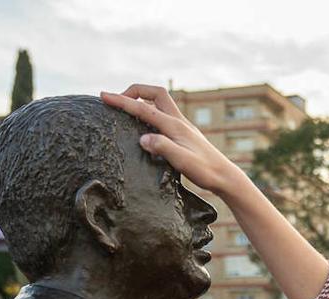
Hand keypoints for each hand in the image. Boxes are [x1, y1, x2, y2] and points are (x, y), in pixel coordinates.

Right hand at [101, 85, 247, 196]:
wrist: (225, 177)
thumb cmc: (205, 172)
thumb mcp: (182, 162)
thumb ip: (163, 148)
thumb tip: (143, 138)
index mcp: (174, 126)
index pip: (143, 108)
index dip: (122, 101)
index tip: (103, 96)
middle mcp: (178, 121)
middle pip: (154, 94)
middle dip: (134, 91)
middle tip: (118, 99)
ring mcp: (182, 126)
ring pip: (159, 103)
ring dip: (143, 101)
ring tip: (127, 109)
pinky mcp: (184, 133)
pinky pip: (164, 115)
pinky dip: (150, 113)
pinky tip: (145, 126)